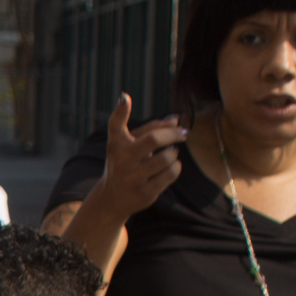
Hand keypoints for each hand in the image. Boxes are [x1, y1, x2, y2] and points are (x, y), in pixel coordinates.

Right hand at [92, 95, 185, 216]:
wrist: (112, 198)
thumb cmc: (125, 163)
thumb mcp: (130, 145)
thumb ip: (151, 129)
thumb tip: (175, 119)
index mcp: (117, 144)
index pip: (115, 125)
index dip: (120, 110)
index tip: (124, 98)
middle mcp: (122, 160)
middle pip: (153, 139)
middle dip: (173, 134)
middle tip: (183, 133)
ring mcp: (132, 178)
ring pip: (166, 158)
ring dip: (174, 153)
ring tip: (172, 153)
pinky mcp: (144, 193)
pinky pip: (170, 174)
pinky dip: (176, 167)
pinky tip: (172, 166)